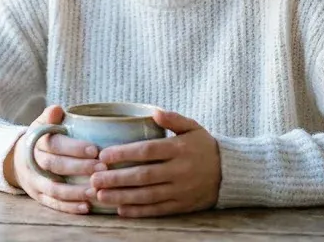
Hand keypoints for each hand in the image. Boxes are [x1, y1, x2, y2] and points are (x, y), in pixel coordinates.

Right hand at [4, 105, 104, 214]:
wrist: (19, 160)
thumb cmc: (41, 139)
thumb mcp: (41, 125)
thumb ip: (50, 116)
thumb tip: (57, 109)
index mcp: (36, 142)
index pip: (54, 144)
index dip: (74, 148)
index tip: (95, 150)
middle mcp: (34, 162)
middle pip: (56, 166)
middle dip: (79, 168)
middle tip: (102, 168)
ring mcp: (35, 181)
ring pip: (54, 188)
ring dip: (75, 191)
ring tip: (96, 191)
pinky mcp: (39, 197)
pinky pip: (53, 204)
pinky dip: (69, 207)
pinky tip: (86, 207)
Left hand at [89, 110, 221, 217]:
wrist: (230, 172)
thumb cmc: (204, 146)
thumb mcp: (193, 127)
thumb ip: (173, 119)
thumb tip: (153, 112)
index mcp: (179, 149)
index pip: (147, 151)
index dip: (124, 153)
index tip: (103, 155)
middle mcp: (180, 171)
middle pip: (143, 175)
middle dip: (116, 178)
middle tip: (94, 178)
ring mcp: (181, 190)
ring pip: (147, 196)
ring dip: (122, 196)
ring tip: (100, 195)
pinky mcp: (183, 206)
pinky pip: (158, 210)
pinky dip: (139, 211)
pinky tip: (120, 210)